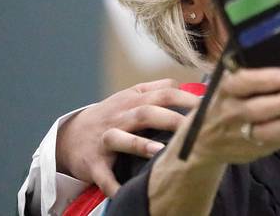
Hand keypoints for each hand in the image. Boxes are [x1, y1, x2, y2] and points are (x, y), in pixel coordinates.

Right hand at [56, 78, 200, 195]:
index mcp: (133, 99)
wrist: (70, 136)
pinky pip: (103, 175)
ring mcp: (105, 139)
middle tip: (195, 127)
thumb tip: (190, 85)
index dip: (187, 98)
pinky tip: (125, 192)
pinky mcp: (94, 163)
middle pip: (146, 112)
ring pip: (121, 138)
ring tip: (161, 152)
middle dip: (171, 119)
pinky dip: (113, 185)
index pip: (164, 93)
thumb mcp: (131, 95)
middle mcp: (120, 116)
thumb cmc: (113, 114)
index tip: (210, 106)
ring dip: (140, 145)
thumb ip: (158, 87)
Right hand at [145, 68, 279, 214]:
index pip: (241, 83)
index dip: (265, 79)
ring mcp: (237, 136)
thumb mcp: (223, 85)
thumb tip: (278, 54)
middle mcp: (228, 113)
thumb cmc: (221, 102)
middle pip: (257, 110)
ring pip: (267, 133)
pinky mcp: (248, 152)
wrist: (199, 143)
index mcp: (223, 90)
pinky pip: (273, 146)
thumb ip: (243, 74)